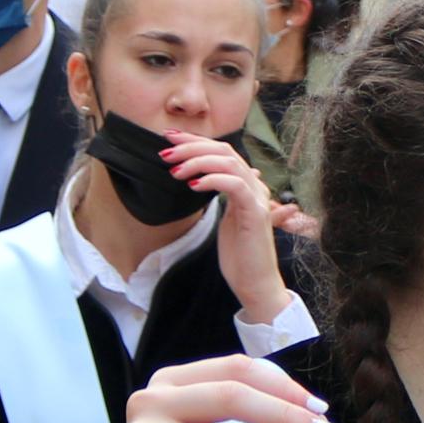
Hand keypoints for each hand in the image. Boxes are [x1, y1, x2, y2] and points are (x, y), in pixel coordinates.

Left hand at [162, 131, 288, 320]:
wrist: (256, 284)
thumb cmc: (240, 256)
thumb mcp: (226, 219)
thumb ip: (222, 197)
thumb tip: (208, 180)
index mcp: (248, 186)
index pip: (222, 152)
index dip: (196, 141)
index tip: (170, 139)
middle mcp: (255, 187)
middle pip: (224, 151)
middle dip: (192, 146)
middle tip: (166, 150)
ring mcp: (257, 199)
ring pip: (228, 163)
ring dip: (197, 162)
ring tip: (174, 171)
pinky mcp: (255, 213)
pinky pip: (234, 185)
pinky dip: (212, 180)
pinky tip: (193, 185)